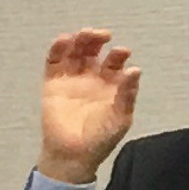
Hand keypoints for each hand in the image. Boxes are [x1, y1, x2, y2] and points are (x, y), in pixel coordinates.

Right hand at [38, 27, 139, 182]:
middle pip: (93, 50)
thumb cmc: (100, 139)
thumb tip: (135, 70)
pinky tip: (64, 40)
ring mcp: (72, 79)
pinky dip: (57, 49)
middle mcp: (91, 77)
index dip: (119, 54)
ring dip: (79, 40)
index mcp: (111, 84)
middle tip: (102, 35)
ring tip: (85, 34)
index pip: (115, 62)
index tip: (122, 51)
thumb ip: (127, 94)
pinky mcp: (53, 83)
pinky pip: (54, 62)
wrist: (73, 156)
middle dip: (97, 40)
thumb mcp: (121, 117)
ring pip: (74, 52)